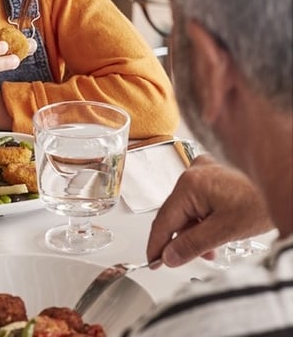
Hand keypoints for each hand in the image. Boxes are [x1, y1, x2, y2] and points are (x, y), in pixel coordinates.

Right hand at [146, 154, 272, 266]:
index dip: (157, 244)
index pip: (164, 220)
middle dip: (181, 238)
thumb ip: (192, 245)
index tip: (152, 261)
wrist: (284, 183)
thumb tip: (169, 256)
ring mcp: (203, 170)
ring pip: (188, 207)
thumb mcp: (224, 231)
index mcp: (189, 184)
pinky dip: (203, 216)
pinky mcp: (213, 173)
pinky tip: (213, 231)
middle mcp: (192, 172)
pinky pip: (197, 198)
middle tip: (182, 260)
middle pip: (176, 213)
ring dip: (195, 229)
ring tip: (210, 249)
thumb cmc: (261, 202)